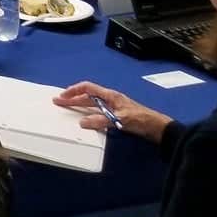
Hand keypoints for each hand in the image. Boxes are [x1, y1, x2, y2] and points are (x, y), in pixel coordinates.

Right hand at [53, 82, 170, 143]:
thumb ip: (100, 120)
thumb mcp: (120, 120)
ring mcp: (113, 107)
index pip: (87, 88)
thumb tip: (82, 122)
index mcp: (110, 95)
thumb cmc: (141, 120)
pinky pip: (98, 112)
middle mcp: (110, 99)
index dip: (73, 91)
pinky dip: (88, 113)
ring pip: (92, 104)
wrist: (158, 128)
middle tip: (58, 102)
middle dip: (72, 98)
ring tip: (68, 109)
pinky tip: (85, 118)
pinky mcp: (116, 116)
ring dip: (79, 105)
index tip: (62, 96)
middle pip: (87, 96)